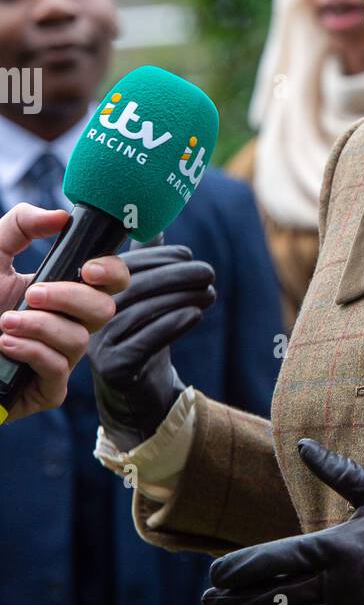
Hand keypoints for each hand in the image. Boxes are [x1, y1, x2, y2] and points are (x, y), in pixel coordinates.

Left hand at [0, 204, 129, 423]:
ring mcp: (60, 358)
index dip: (112, 273)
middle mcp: (68, 324)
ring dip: (41, 326)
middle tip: (33, 294)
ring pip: (80, 340)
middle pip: (106, 310)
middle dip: (72, 298)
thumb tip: (61, 216)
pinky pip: (58, 369)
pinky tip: (5, 343)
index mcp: (64, 292)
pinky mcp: (48, 388)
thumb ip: (21, 225)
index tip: (89, 268)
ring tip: (5, 321)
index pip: (112, 281)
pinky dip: (32, 351)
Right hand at [87, 240, 215, 449]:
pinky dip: (174, 324)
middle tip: (209, 271)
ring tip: (210, 292)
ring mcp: (99, 345)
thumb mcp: (144, 301)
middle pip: (134, 289)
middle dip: (176, 275)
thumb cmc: (142, 338)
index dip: (156, 257)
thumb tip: (157, 226)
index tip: (188, 253)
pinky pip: (147, 341)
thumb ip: (146, 266)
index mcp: (91, 295)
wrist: (137, 394)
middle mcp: (88, 318)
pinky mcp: (116, 369)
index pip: (122, 267)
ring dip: (181, 298)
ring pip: (143, 312)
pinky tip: (196, 315)